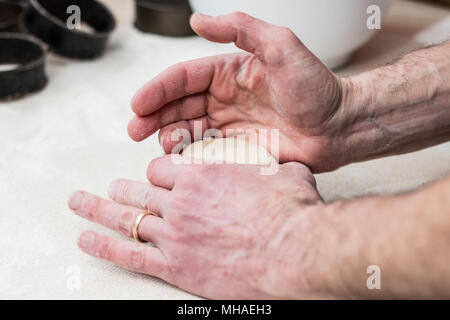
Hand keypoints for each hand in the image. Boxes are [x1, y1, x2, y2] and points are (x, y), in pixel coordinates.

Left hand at [69, 158, 326, 298]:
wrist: (294, 251)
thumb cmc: (291, 213)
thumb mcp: (283, 175)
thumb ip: (271, 168)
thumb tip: (283, 166)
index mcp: (202, 174)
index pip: (162, 167)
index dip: (157, 171)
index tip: (158, 176)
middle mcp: (181, 200)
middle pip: (138, 188)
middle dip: (124, 187)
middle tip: (114, 188)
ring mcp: (173, 233)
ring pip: (126, 216)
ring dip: (99, 209)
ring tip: (79, 203)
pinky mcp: (174, 266)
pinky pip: (129, 254)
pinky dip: (103, 247)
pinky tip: (86, 240)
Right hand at [128, 12, 346, 171]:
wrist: (340, 126)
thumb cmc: (318, 87)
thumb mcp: (282, 46)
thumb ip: (241, 29)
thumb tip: (198, 20)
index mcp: (230, 71)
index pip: (185, 77)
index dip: (159, 89)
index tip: (139, 103)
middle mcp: (225, 97)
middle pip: (179, 104)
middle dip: (153, 115)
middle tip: (135, 129)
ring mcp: (230, 124)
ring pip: (187, 128)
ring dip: (167, 135)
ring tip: (159, 143)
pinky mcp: (237, 149)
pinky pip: (205, 150)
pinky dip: (188, 154)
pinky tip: (178, 157)